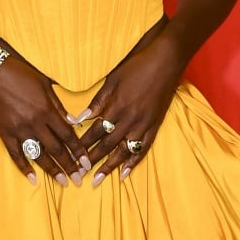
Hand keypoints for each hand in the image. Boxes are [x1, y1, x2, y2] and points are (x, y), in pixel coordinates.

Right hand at [0, 51, 87, 183]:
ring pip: (39, 156)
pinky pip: (16, 155)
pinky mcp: (5, 133)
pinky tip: (33, 179)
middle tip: (78, 179)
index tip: (86, 164)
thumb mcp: (45, 85)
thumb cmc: (20, 74)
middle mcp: (35, 123)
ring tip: (63, 182)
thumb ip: (58, 106)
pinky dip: (24, 168)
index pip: (67, 136)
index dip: (78, 151)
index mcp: (47, 110)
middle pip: (56, 150)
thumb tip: (73, 123)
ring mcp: (19, 130)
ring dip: (52, 171)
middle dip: (69, 166)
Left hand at [73, 29, 186, 183]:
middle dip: (92, 159)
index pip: (95, 130)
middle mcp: (129, 119)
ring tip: (98, 179)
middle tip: (80, 173)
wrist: (166, 60)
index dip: (83, 144)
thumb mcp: (112, 80)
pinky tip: (124, 173)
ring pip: (123, 150)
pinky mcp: (155, 126)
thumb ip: (98, 101)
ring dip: (110, 166)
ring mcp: (143, 124)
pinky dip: (133, 162)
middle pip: (107, 144)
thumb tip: (80, 118)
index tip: (73, 155)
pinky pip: (143, 148)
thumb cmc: (137, 66)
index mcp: (116, 106)